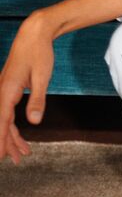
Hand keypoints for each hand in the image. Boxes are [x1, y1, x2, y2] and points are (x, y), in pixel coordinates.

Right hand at [0, 15, 54, 164]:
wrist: (34, 35)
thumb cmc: (39, 54)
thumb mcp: (42, 78)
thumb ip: (38, 100)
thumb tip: (34, 122)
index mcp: (6, 91)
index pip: (1, 122)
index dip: (0, 140)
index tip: (0, 156)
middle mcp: (1, 92)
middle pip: (2, 124)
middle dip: (8, 143)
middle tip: (17, 161)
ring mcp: (3, 91)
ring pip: (4, 120)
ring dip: (12, 137)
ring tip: (23, 153)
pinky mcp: (8, 89)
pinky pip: (8, 112)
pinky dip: (14, 125)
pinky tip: (20, 136)